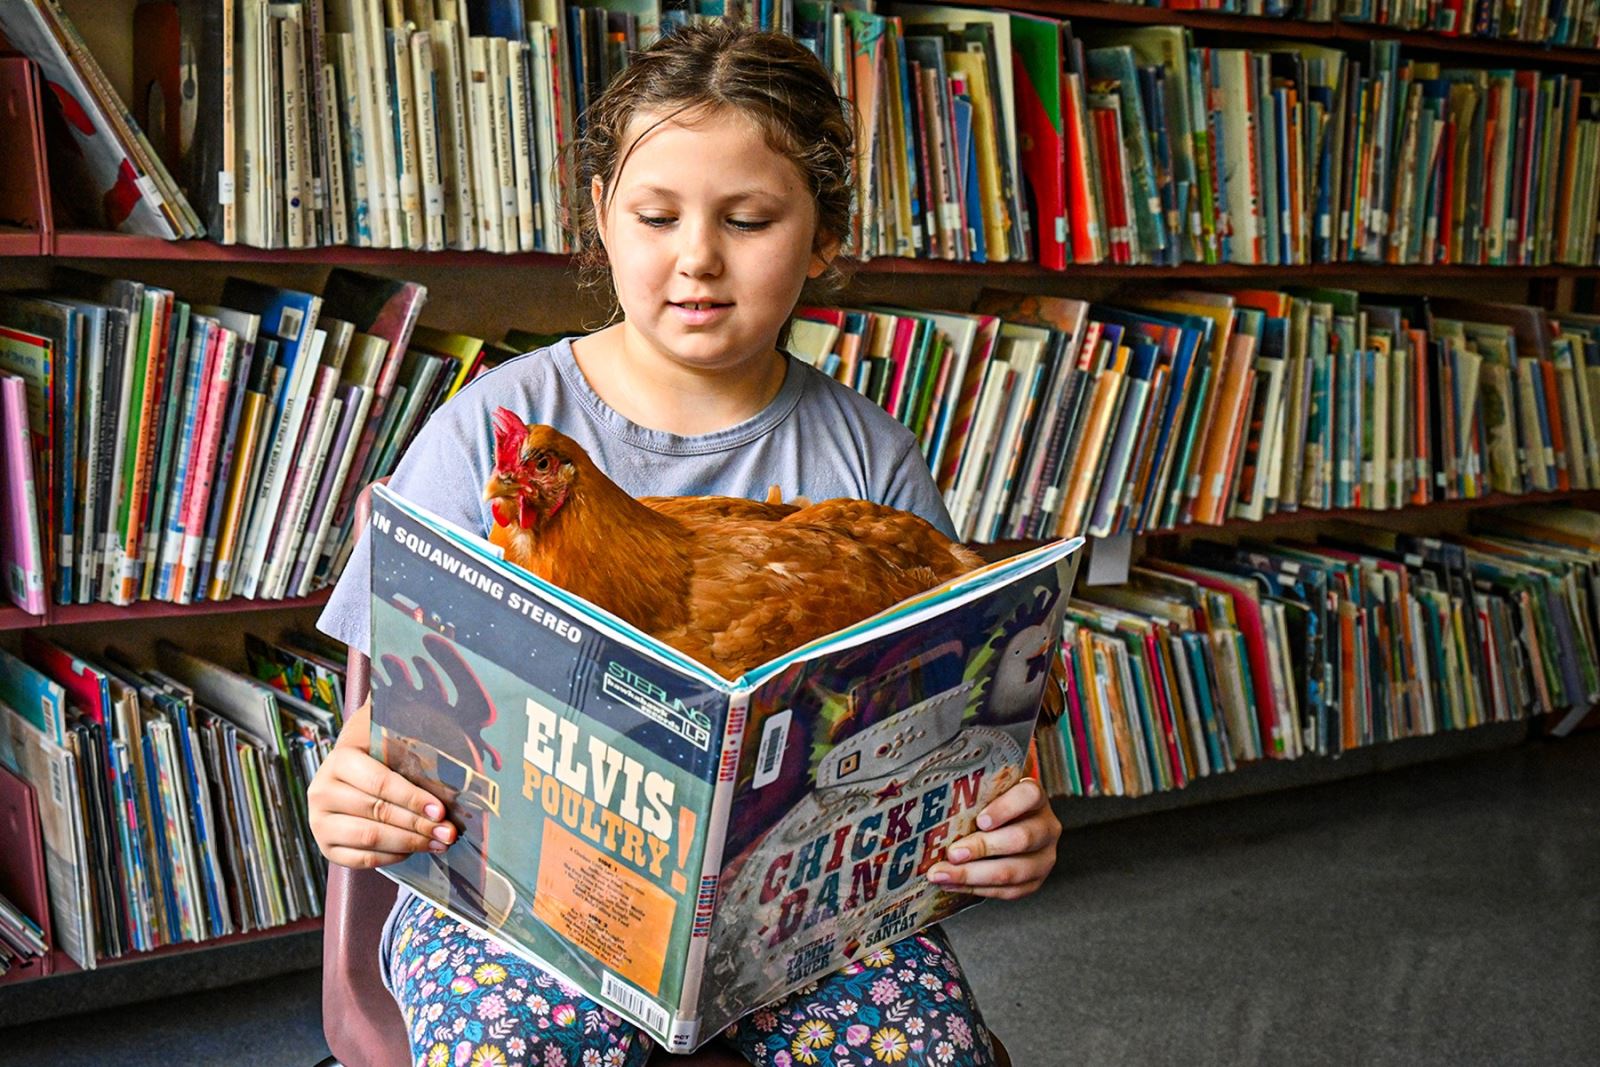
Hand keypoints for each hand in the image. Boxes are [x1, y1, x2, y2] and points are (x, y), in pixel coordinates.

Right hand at [307, 698, 456, 868]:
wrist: (351, 777)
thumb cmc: (381, 759)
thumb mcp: (394, 745)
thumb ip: (414, 754)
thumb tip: (449, 778)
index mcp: (340, 761)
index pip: (380, 782)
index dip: (412, 798)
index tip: (441, 810)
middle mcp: (322, 792)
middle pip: (377, 812)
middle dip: (418, 824)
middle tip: (448, 832)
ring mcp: (320, 822)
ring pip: (370, 838)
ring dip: (410, 843)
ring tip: (438, 843)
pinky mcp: (327, 847)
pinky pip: (363, 859)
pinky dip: (392, 856)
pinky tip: (414, 850)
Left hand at [926, 777, 1059, 899]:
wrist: (1010, 825)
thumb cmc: (991, 805)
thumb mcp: (987, 793)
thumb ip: (972, 796)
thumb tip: (936, 808)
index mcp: (1035, 797)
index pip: (1028, 796)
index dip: (1005, 808)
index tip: (980, 820)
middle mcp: (1046, 827)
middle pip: (1021, 838)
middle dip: (982, 848)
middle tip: (953, 853)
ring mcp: (1044, 857)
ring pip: (1014, 871)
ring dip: (974, 875)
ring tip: (944, 874)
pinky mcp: (1035, 882)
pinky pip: (1008, 891)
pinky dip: (977, 889)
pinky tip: (953, 884)